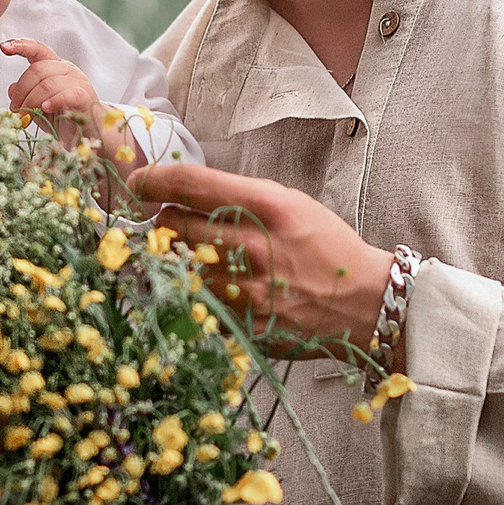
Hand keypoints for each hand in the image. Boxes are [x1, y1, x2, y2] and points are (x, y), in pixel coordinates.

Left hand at [1, 39, 102, 138]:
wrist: (89, 133)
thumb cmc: (63, 118)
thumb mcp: (38, 106)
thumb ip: (26, 96)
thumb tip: (11, 89)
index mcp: (55, 66)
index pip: (38, 49)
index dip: (21, 45)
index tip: (4, 47)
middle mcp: (67, 69)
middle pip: (37, 69)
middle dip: (21, 90)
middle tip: (15, 110)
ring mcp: (78, 81)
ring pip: (47, 84)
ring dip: (31, 101)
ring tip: (25, 116)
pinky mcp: (85, 96)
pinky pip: (66, 95)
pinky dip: (52, 101)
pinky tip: (44, 109)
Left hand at [129, 162, 393, 358]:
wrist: (364, 301)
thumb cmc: (327, 246)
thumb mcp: (290, 203)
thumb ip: (240, 196)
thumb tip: (188, 191)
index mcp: (266, 206)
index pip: (189, 184)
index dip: (154, 180)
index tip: (139, 182)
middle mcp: (252, 245)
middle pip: (174, 225)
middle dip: (164, 219)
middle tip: (167, 220)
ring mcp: (246, 289)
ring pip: (181, 267)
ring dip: (178, 258)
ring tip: (193, 254)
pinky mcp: (244, 324)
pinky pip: (199, 303)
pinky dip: (196, 292)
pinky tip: (211, 286)